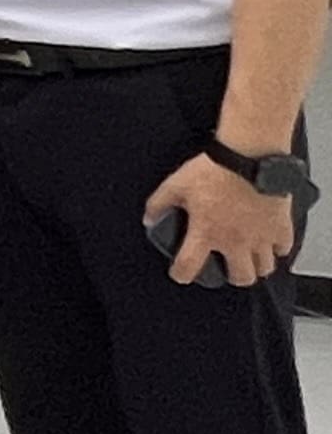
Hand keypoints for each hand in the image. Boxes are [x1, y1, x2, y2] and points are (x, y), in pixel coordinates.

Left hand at [145, 152, 300, 288]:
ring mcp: (262, 237)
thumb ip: (159, 204)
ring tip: (248, 255)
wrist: (249, 156)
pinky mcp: (282, 228)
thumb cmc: (215, 169)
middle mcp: (236, 241)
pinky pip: (285, 249)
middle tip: (226, 266)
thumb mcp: (176, 184)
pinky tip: (268, 240)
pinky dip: (277, 248)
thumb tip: (148, 218)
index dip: (181, 274)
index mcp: (207, 233)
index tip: (181, 273)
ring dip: (256, 264)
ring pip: (265, 268)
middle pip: (241, 278)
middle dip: (232, 276)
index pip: (189, 267)